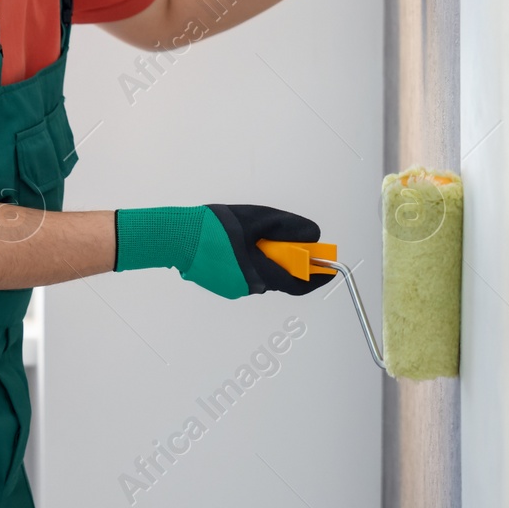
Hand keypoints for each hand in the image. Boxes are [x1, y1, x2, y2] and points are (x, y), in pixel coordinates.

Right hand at [114, 204, 335, 298]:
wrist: (176, 237)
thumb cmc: (215, 227)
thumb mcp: (258, 218)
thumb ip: (288, 228)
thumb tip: (314, 236)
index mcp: (259, 273)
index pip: (298, 283)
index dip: (318, 277)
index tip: (331, 270)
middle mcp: (249, 287)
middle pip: (280, 276)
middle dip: (286, 259)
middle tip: (283, 237)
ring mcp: (234, 289)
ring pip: (261, 274)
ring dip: (265, 257)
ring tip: (248, 234)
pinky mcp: (223, 285)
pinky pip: (245, 273)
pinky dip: (249, 260)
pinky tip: (233, 243)